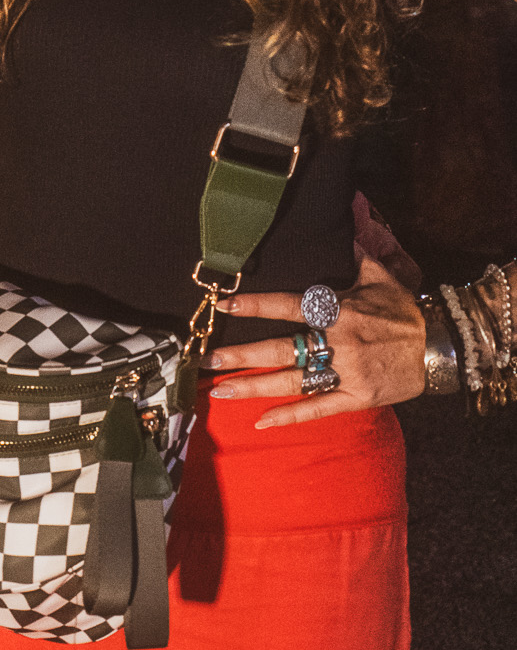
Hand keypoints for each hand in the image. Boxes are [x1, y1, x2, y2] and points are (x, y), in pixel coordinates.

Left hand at [207, 254, 426, 428]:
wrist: (441, 347)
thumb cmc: (405, 312)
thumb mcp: (382, 278)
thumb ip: (358, 257)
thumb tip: (347, 229)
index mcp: (338, 311)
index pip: (288, 306)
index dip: (256, 305)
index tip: (225, 306)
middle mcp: (337, 342)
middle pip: (281, 348)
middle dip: (243, 354)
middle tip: (208, 359)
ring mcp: (346, 372)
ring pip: (292, 381)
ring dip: (254, 385)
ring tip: (220, 390)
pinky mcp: (356, 397)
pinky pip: (318, 408)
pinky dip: (289, 416)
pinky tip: (260, 419)